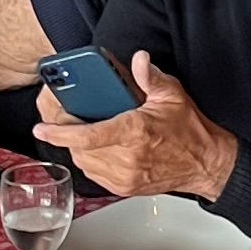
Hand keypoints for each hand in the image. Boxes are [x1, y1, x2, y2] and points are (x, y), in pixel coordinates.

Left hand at [33, 53, 234, 203]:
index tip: (43, 127)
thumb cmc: (191, 132)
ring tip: (81, 130)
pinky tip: (95, 146)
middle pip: (79, 149)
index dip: (59, 132)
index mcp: (135, 133)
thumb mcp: (173, 96)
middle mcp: (127, 158)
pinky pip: (94, 174)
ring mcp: (125, 177)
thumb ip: (150, 77)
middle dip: (66, 133)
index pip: (87, 136)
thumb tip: (138, 60)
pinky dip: (88, 159)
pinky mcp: (124, 188)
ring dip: (77, 147)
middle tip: (64, 118)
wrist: (207, 164)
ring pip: (83, 163)